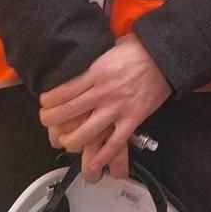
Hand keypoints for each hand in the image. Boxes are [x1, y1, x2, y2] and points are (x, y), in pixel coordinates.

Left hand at [38, 35, 170, 179]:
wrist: (166, 56)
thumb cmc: (139, 48)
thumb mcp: (109, 48)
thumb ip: (93, 61)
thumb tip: (78, 66)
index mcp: (96, 72)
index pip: (63, 91)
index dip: (49, 100)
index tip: (44, 103)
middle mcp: (103, 92)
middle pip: (69, 112)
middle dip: (51, 120)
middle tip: (47, 121)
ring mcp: (118, 108)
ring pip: (87, 132)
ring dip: (71, 140)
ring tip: (64, 141)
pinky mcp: (133, 119)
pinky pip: (114, 143)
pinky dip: (102, 156)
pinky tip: (93, 163)